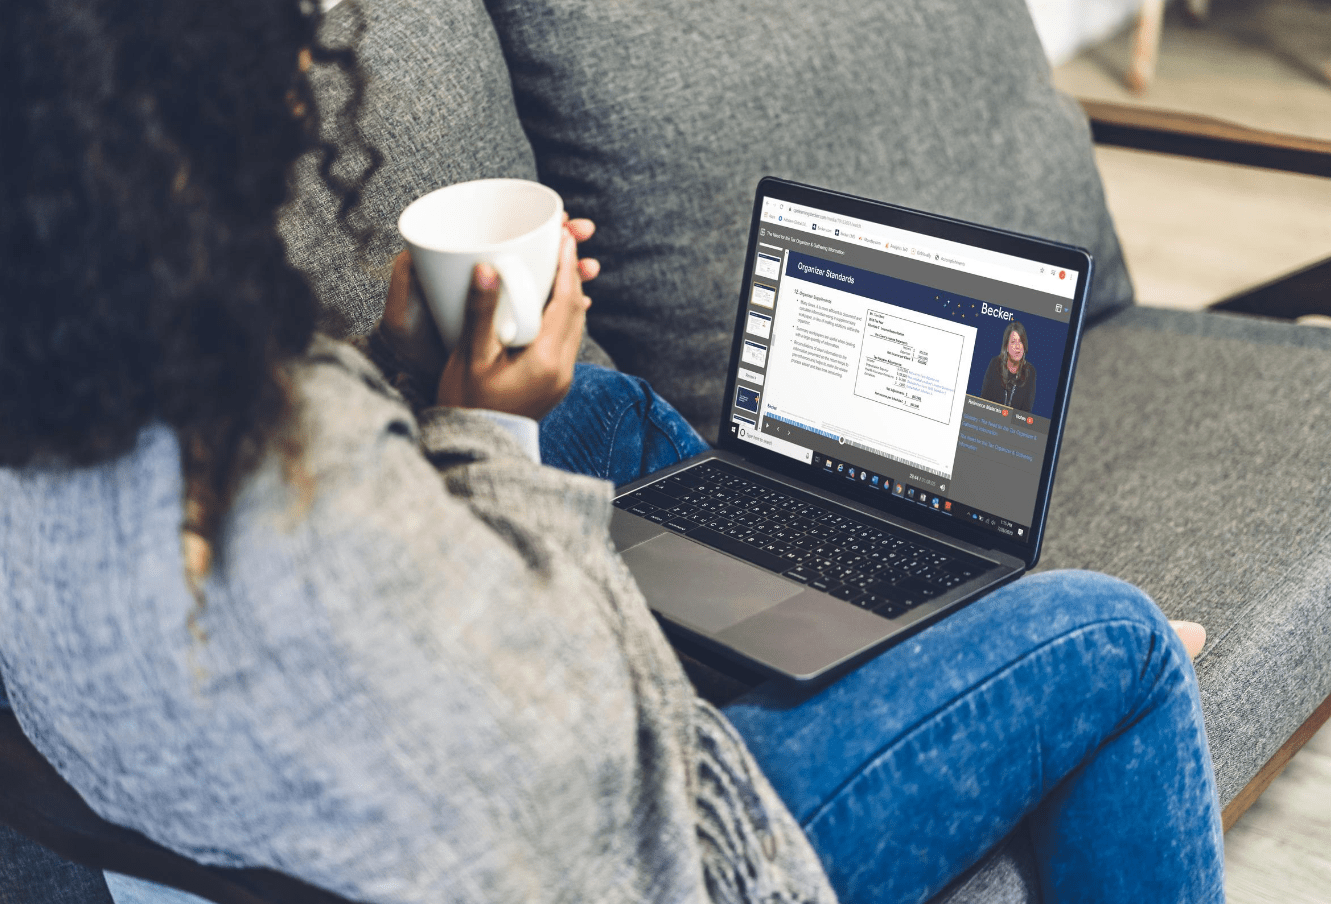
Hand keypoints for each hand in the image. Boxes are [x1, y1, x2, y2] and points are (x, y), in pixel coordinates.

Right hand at [436, 222, 596, 419]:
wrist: (475, 445)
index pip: (566, 302)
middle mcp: (562, 370)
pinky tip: (552, 304)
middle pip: (576, 311)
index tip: (565, 237)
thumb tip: (488, 268)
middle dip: (571, 274)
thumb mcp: (470, 356)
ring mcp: (562, 379)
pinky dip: (563, 315)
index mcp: (546, 360)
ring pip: (575, 325)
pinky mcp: (555, 384)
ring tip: (558, 266)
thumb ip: (481, 312)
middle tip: (562, 244)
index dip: (567, 266)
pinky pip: (567, 340)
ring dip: (569, 294)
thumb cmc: (466, 403)